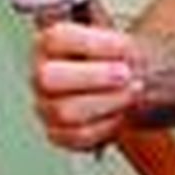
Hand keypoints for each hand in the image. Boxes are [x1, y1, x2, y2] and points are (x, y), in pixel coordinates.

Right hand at [32, 18, 140, 149]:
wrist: (127, 84)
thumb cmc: (116, 58)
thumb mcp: (118, 39)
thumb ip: (116, 39)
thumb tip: (125, 44)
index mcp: (51, 43)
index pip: (56, 39)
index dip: (94, 44)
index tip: (125, 47)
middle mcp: (42, 74)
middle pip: (48, 77)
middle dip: (94, 76)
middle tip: (126, 74)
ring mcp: (46, 106)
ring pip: (65, 111)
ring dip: (108, 101)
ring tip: (132, 91)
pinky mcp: (58, 133)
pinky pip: (78, 136)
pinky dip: (106, 126)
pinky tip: (121, 112)